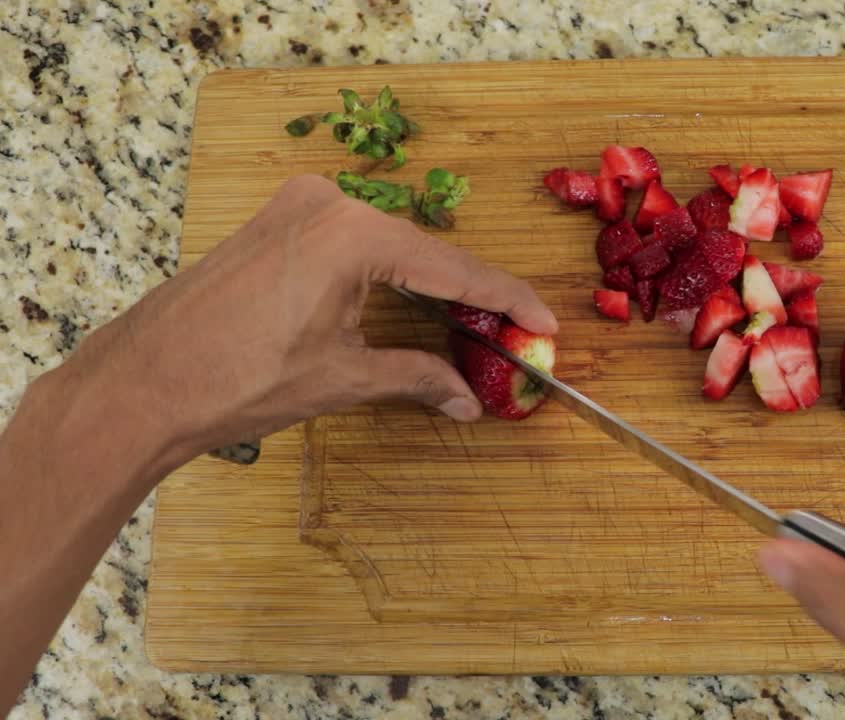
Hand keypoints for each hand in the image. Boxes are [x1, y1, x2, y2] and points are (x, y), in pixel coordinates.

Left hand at [63, 174, 557, 464]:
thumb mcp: (342, 378)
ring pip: (392, 247)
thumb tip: (469, 399)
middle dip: (472, 296)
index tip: (545, 324)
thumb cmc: (236, 380)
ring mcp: (299, 206)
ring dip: (432, 286)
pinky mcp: (278, 222)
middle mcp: (330, 203)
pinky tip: (416, 305)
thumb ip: (417, 376)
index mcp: (352, 233)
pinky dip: (390, 275)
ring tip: (476, 327)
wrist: (141, 384)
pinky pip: (355, 244)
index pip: (453, 268)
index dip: (507, 300)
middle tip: (516, 333)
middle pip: (426, 252)